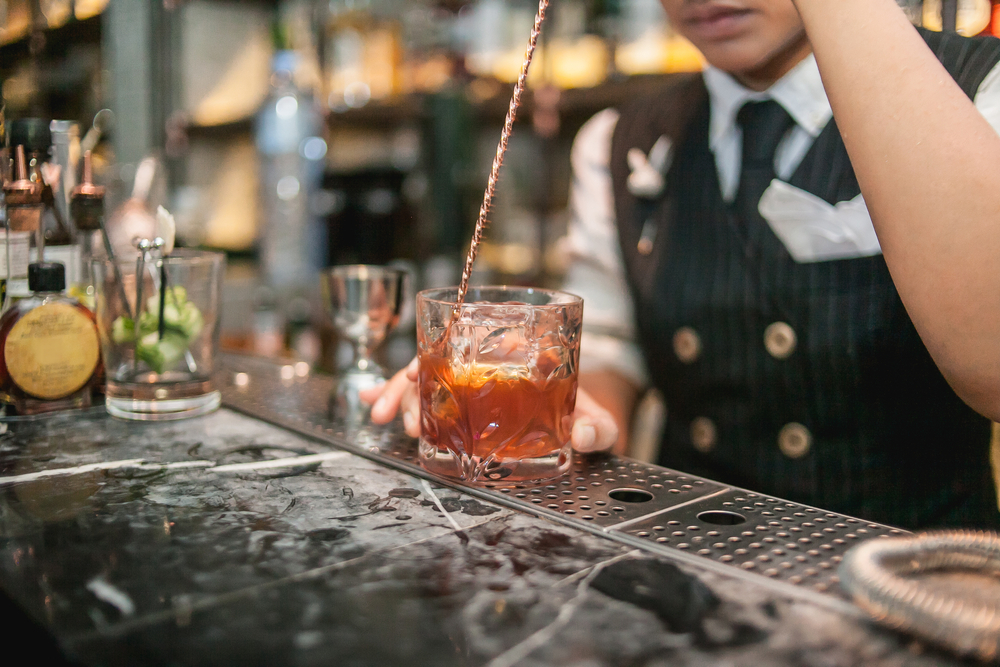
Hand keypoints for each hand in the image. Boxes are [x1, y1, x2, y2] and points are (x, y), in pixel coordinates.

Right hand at [361, 357, 619, 452]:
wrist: (580, 420)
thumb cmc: (585, 410)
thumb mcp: (596, 418)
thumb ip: (598, 428)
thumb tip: (584, 436)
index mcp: (517, 354)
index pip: (472, 344)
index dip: (440, 355)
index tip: (416, 373)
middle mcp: (487, 364)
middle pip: (438, 361)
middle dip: (409, 385)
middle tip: (401, 416)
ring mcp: (470, 383)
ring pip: (426, 379)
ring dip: (400, 396)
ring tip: (385, 419)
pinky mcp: (461, 403)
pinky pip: (424, 395)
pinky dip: (396, 397)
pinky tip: (372, 404)